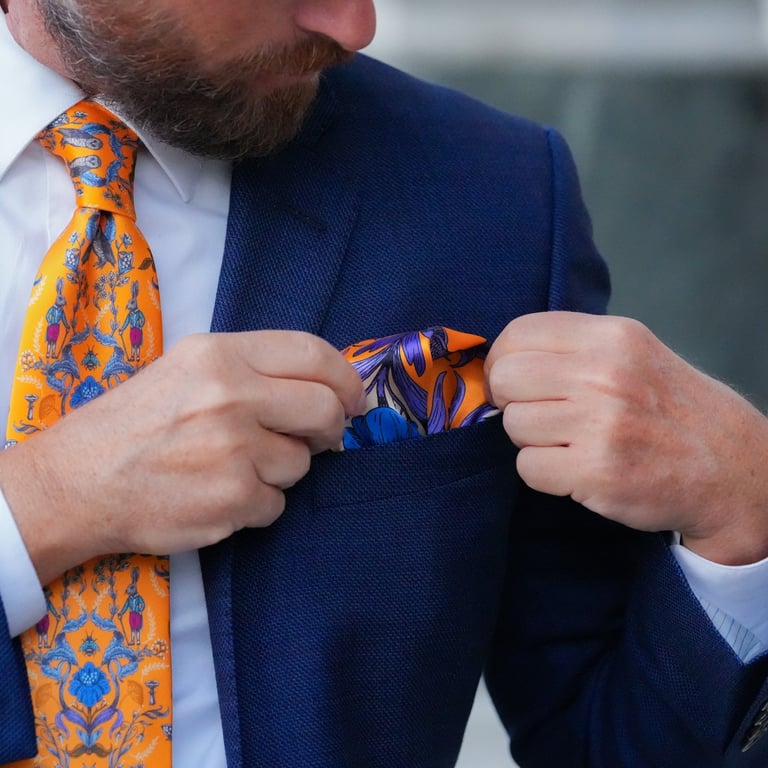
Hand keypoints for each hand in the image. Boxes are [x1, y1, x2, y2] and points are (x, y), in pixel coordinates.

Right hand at [0, 331, 364, 583]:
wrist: (77, 481)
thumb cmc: (135, 422)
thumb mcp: (187, 369)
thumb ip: (253, 371)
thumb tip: (324, 388)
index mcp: (220, 355)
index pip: (313, 353)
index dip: (345, 378)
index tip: (354, 397)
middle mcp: (231, 396)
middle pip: (325, 410)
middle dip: (330, 428)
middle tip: (315, 438)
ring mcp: (234, 450)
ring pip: (302, 464)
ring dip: (280, 470)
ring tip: (233, 466)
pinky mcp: (232, 499)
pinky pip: (277, 504)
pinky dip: (256, 504)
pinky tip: (218, 493)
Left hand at [485, 311, 767, 564]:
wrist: (731, 470)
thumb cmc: (672, 411)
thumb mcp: (634, 355)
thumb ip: (574, 349)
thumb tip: (504, 359)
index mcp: (612, 337)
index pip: (519, 333)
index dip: (502, 359)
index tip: (510, 380)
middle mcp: (605, 374)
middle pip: (506, 378)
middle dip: (510, 401)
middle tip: (536, 415)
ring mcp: (600, 424)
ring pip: (513, 424)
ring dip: (531, 440)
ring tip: (569, 443)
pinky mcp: (596, 471)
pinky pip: (528, 467)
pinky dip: (543, 473)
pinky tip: (575, 469)